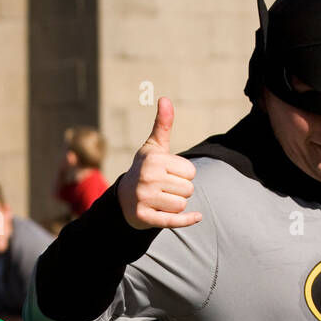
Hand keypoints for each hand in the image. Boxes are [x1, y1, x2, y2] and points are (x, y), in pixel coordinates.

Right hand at [117, 97, 201, 230]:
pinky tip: (197, 217)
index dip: (184, 174)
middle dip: (181, 190)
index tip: (169, 174)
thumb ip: (163, 125)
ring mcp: (144, 198)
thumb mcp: (153, 147)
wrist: (123, 198)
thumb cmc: (145, 168)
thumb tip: (165, 98)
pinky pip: (175, 221)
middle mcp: (147, 178)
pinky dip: (188, 220)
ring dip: (176, 204)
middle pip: (188, 190)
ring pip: (182, 205)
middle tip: (164, 188)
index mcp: (154, 160)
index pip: (191, 172)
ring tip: (162, 199)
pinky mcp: (144, 217)